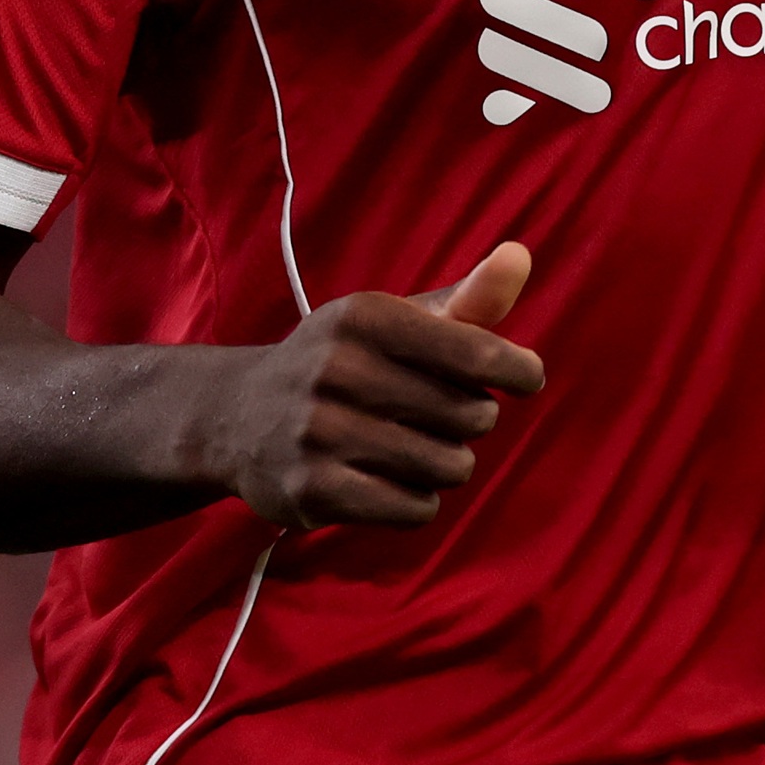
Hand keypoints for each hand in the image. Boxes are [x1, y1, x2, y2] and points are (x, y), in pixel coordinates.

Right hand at [202, 242, 546, 529]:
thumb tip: (521, 255)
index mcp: (366, 317)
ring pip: (448, 466)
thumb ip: (469, 299)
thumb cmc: (346, 362)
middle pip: (471, 416)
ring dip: (447, 464)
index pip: (478, 352)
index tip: (527, 378)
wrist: (238, 417)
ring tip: (416, 448)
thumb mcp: (398, 321)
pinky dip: (419, 501)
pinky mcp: (310, 490)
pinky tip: (393, 482)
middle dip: (471, 421)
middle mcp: (337, 369)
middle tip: (440, 415)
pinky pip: (414, 509)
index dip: (517, 371)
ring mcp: (318, 432)